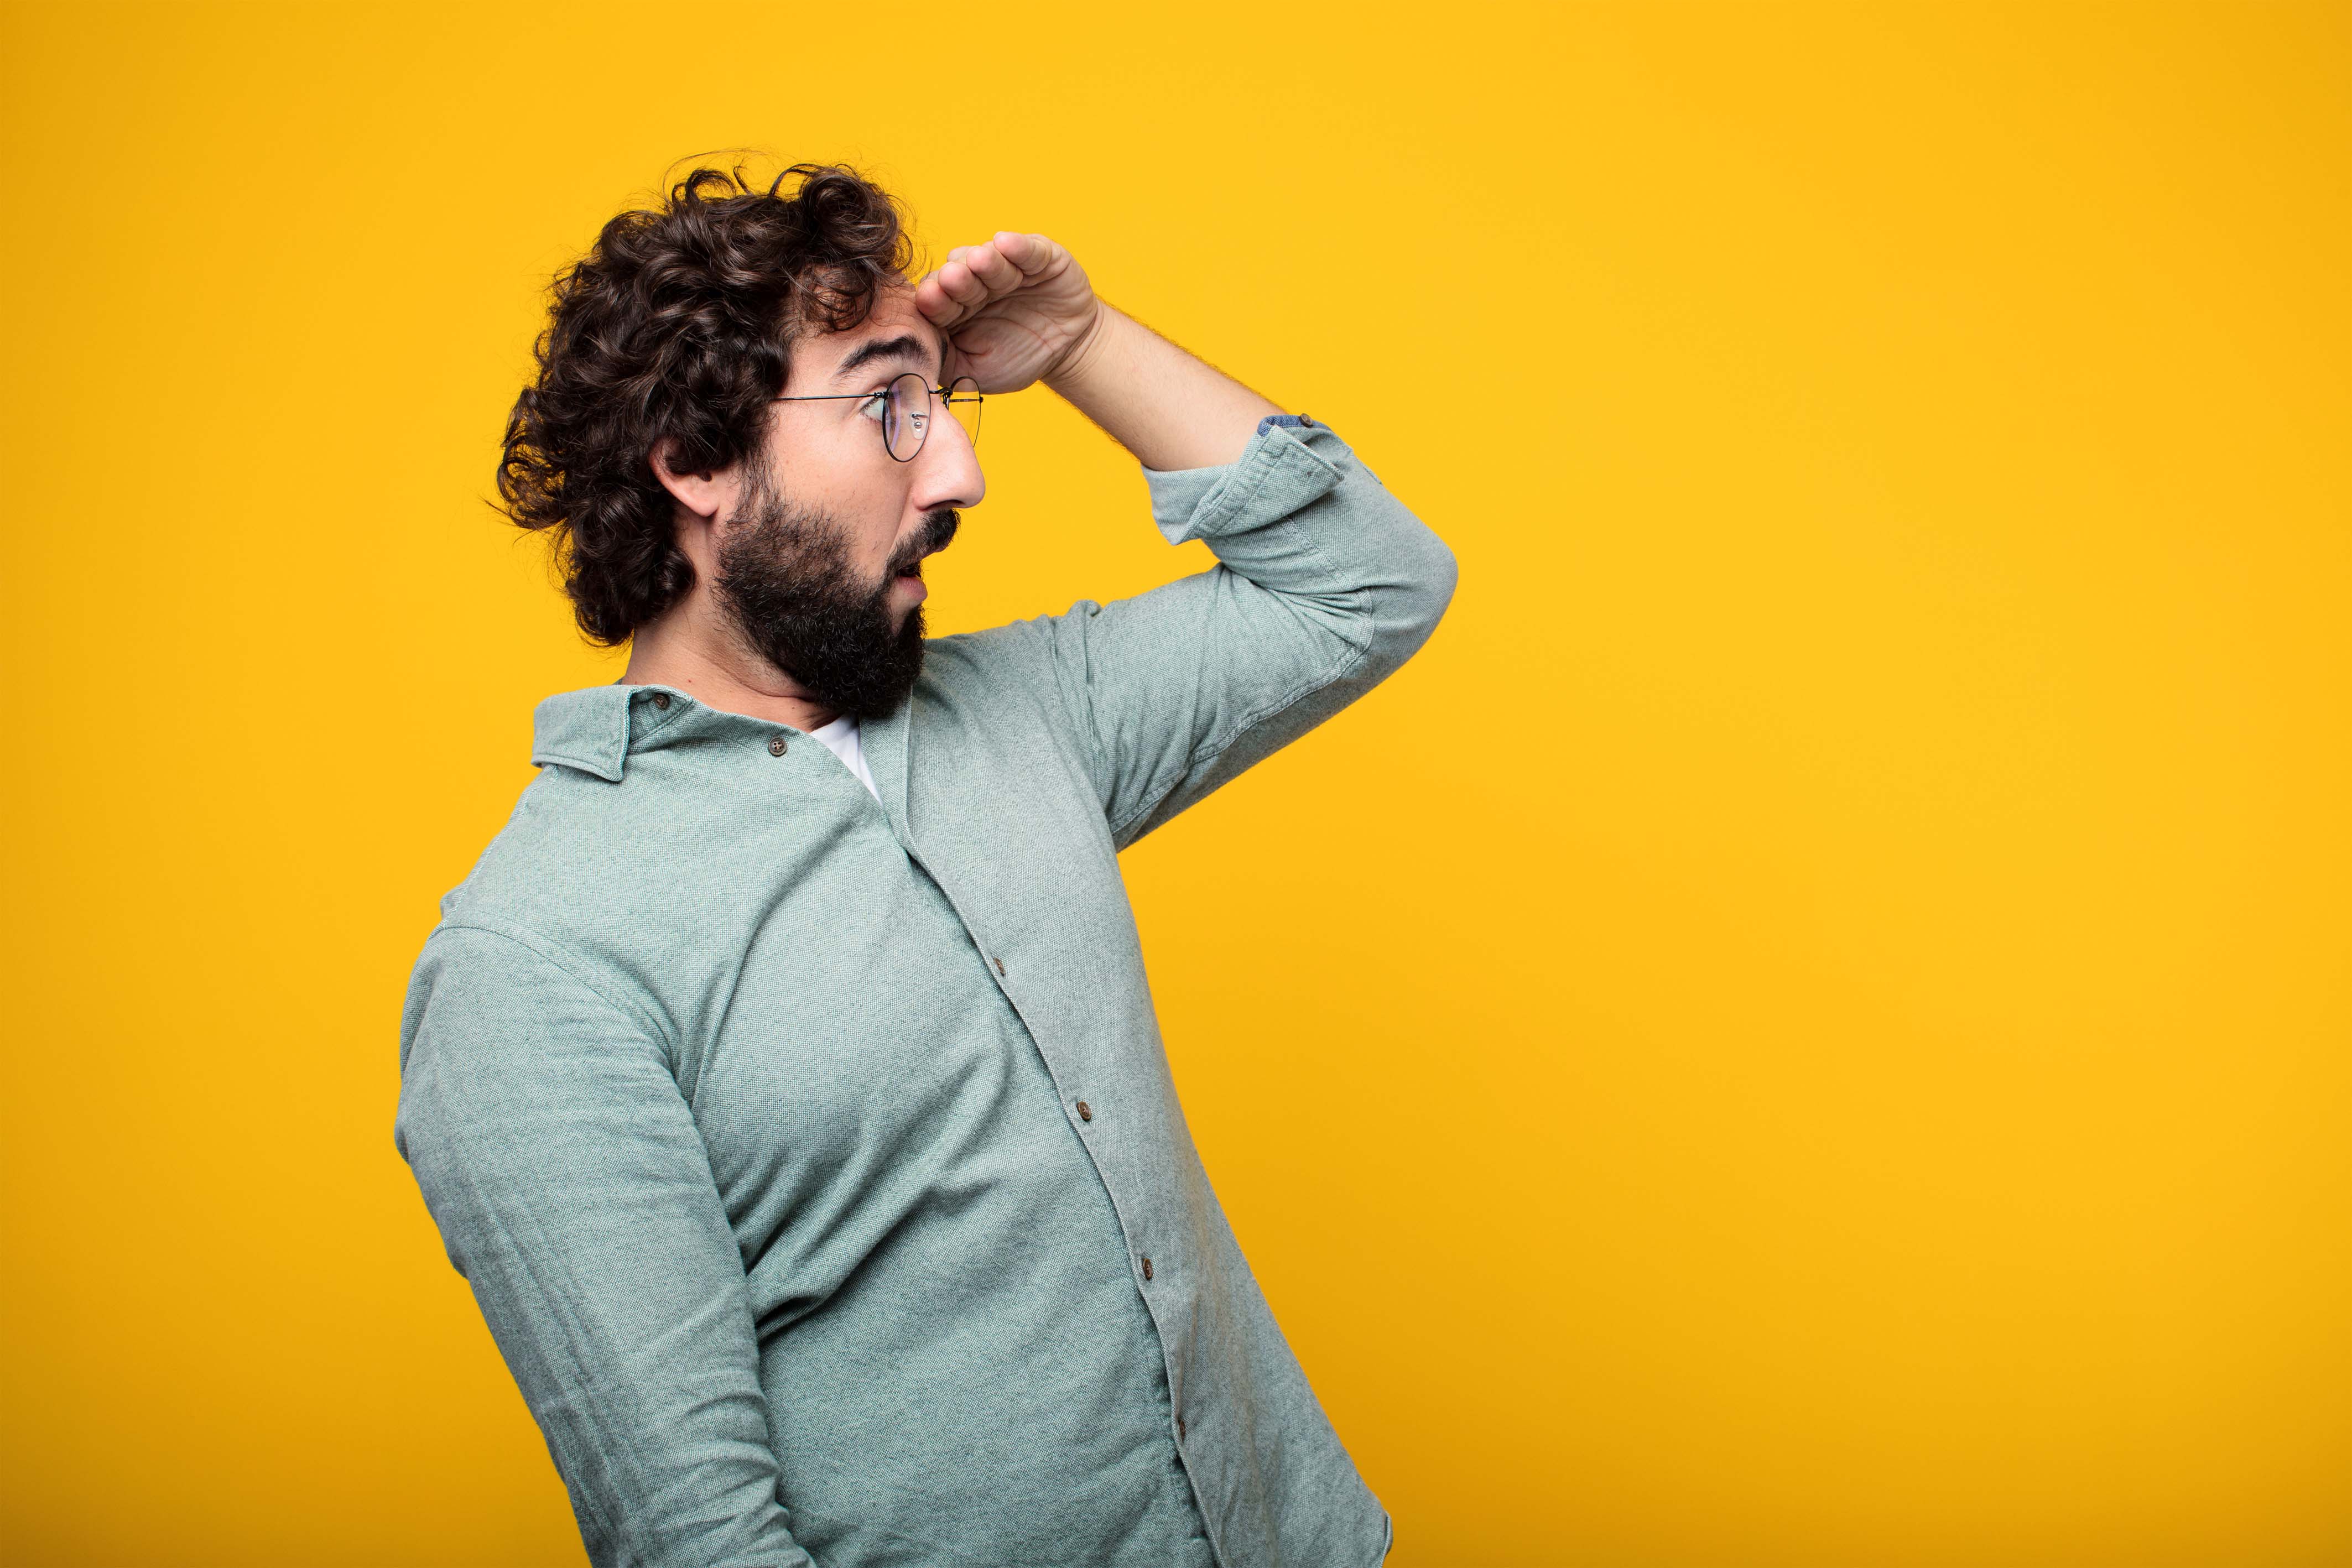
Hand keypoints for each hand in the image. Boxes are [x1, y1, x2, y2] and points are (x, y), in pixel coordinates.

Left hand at [913, 231, 1104, 396]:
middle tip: (951, 278)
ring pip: (991, 260)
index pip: (937, 298)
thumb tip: (914, 359)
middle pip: (960, 274)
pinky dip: (1019, 247)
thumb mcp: (976, 372)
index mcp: (955, 306)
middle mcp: (977, 281)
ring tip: (980, 261)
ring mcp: (1007, 267)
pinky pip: (1028, 250)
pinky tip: (1006, 243)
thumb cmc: (1017, 360)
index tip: (928, 300)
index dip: (933, 299)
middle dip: (956, 278)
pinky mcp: (1040, 257)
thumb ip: (945, 363)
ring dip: (984, 261)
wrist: (1068, 352)